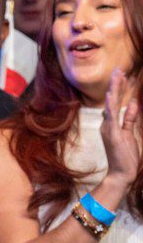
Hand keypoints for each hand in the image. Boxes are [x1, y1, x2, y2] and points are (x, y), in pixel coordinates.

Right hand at [100, 68, 140, 185]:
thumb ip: (130, 118)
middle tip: (119, 69)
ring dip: (114, 90)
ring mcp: (109, 128)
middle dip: (117, 84)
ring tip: (117, 76)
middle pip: (113, 100)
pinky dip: (110, 105)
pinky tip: (109, 95)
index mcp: (112, 123)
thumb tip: (134, 103)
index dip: (120, 89)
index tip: (123, 75)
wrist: (121, 173)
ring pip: (112, 105)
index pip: (117, 102)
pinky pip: (111, 117)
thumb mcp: (131, 134)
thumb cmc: (125, 156)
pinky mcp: (112, 134)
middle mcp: (108, 123)